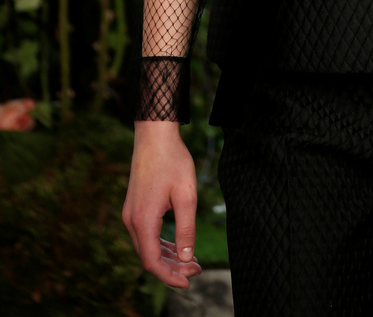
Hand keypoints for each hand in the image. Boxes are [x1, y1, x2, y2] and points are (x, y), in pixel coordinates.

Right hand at [122, 120, 202, 288]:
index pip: (152, 262)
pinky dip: (161, 243)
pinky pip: (146, 234)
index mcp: (142, 221)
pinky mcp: (134, 206)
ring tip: (191, 260)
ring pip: (147, 246)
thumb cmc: (172, 161)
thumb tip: (187, 258)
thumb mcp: (186, 196)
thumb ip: (186, 229)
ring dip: (167, 256)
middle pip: (149, 257)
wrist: (154, 134)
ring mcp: (130, 213)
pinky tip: (177, 245)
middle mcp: (131, 220)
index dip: (169, 277)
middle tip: (197, 269)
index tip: (188, 282)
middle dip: (172, 267)